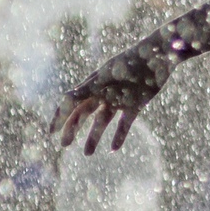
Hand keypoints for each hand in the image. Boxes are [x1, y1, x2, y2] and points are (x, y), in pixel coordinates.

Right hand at [49, 36, 174, 154]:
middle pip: (84, 113)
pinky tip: (113, 149)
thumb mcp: (105, 77)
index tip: (51, 132)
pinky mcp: (136, 105)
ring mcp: (119, 99)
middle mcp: (104, 92)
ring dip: (94, 137)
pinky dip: (119, 136)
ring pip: (102, 121)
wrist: (158, 56)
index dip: (61, 116)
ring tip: (87, 154)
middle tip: (64, 145)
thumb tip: (64, 100)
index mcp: (94, 84)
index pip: (72, 102)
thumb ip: (85, 89)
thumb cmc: (129, 63)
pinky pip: (125, 124)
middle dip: (73, 128)